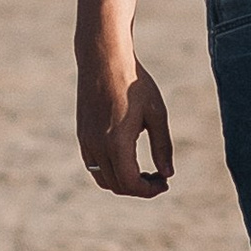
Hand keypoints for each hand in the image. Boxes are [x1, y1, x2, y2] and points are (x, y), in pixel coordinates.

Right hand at [77, 45, 173, 196]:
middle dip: (139, 188)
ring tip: (145, 172)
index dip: (149, 190)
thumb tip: (167, 174)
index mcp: (117, 143)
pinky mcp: (82, 135)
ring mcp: (86, 142)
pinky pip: (93, 166)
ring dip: (123, 182)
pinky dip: (111, 171)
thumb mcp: (156, 113)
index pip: (130, 183)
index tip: (165, 183)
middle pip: (117, 185)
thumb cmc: (135, 83)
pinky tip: (128, 159)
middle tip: (160, 178)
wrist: (104, 60)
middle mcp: (97, 146)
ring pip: (103, 179)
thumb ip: (162, 147)